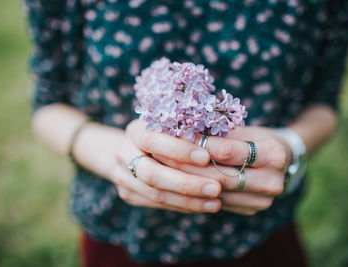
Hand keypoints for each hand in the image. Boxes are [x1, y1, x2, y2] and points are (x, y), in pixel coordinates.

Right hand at [109, 120, 223, 212]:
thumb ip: (191, 133)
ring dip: (188, 200)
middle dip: (186, 183)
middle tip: (216, 188)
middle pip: (152, 174)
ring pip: (155, 194)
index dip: (178, 150)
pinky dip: (183, 205)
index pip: (152, 140)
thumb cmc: (168, 132)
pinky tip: (204, 205)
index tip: (206, 157)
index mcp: (135, 131)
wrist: (136, 148)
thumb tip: (225, 145)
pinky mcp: (128, 194)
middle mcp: (124, 153)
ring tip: (216, 202)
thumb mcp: (176, 126)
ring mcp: (123, 176)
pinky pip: (158, 204)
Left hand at [152, 126, 291, 215]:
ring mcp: (263, 200)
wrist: (280, 159)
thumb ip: (216, 132)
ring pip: (216, 193)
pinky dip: (196, 193)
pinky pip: (218, 203)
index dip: (197, 145)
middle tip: (158, 156)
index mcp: (274, 154)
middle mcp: (273, 181)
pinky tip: (177, 184)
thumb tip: (179, 129)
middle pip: (220, 176)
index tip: (172, 137)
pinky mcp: (251, 210)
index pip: (226, 151)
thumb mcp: (241, 128)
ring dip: (187, 182)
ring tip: (162, 170)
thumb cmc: (256, 137)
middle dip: (186, 166)